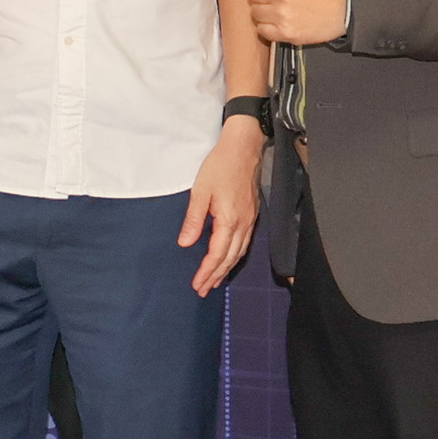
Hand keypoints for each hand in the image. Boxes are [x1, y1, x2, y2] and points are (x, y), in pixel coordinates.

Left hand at [177, 116, 262, 296]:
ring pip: (239, 253)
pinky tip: (229, 259)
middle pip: (229, 258)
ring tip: (215, 281)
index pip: (217, 254)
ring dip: (226, 269)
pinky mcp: (252, 215)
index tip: (197, 284)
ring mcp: (250, 220)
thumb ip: (193, 220)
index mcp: (229, 220)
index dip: (206, 271)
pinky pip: (245, 243)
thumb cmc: (220, 166)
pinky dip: (235, 257)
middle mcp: (243, 224)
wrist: (243, 148)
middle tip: (204, 290)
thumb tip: (185, 244)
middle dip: (216, 276)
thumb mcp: (200, 191)